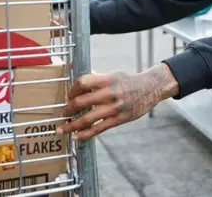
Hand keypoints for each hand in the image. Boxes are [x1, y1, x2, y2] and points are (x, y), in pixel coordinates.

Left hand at [56, 64, 178, 141]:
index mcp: (107, 79)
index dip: (72, 90)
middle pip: (81, 102)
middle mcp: (110, 93)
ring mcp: (114, 107)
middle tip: (63, 113)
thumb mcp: (114, 75)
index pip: (83, 82)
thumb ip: (97, 80)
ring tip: (62, 130)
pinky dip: (85, 134)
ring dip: (71, 125)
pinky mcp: (119, 119)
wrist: (150, 89)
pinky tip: (77, 137)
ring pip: (87, 119)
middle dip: (68, 109)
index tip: (68, 96)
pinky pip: (98, 129)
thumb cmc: (129, 81)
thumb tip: (78, 83)